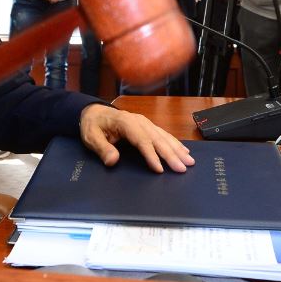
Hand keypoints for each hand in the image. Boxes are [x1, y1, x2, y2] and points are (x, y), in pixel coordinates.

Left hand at [79, 104, 194, 173]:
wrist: (94, 112)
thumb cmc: (93, 125)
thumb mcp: (91, 137)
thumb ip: (102, 148)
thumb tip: (112, 160)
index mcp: (125, 122)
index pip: (141, 140)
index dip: (151, 155)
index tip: (159, 169)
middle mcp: (139, 121)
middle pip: (157, 139)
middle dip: (171, 154)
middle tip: (183, 168)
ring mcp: (144, 122)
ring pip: (163, 136)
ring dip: (177, 149)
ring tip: (189, 161)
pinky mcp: (147, 126)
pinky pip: (163, 134)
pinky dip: (174, 143)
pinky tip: (184, 151)